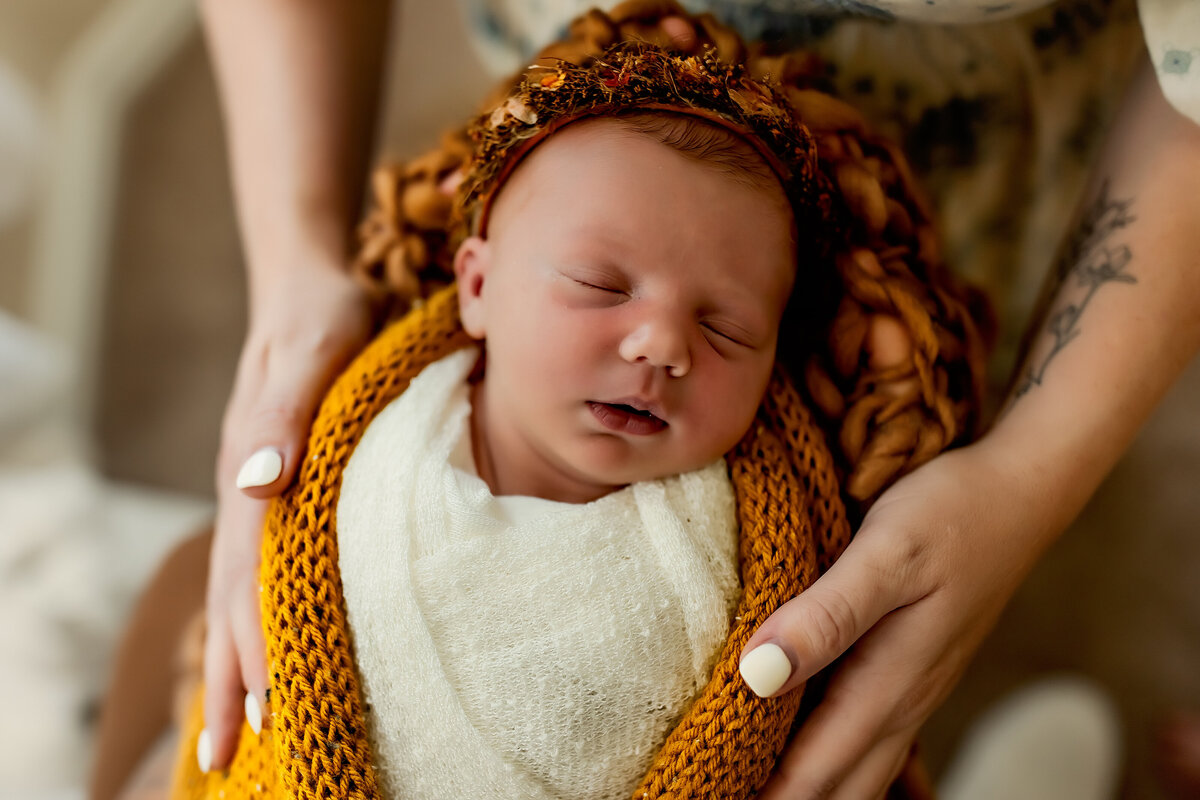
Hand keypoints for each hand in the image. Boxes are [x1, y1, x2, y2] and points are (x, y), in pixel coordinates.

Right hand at [200, 261, 372, 769]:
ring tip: (235, 726)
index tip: (259, 709)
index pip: (250, 574)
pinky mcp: (271, 484)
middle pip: (230, 596)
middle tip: (225, 758)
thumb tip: (259, 485)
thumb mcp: (315, 351)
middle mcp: (247, 489)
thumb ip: (288, 415)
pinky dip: (250, 614)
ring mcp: (254, 490)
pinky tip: (262, 643)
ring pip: (236, 587)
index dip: (254, 641)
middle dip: (230, 677)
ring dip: (234, 658)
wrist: (306, 281)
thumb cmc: (324, 315)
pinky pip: (255, 564)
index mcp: (254, 469)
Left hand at [739, 439, 1052, 798]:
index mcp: (887, 687)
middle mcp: (900, 704)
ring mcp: (908, 691)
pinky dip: (821, 753)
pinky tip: (784, 735)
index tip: (701, 792)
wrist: (1020, 490)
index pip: (811, 777)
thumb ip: (826, 616)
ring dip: (800, 785)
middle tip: (709, 786)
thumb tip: (757, 675)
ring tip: (738, 776)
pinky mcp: (908, 670)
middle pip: (833, 791)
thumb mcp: (887, 554)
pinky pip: (862, 736)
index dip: (758, 798)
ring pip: (852, 771)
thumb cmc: (951, 512)